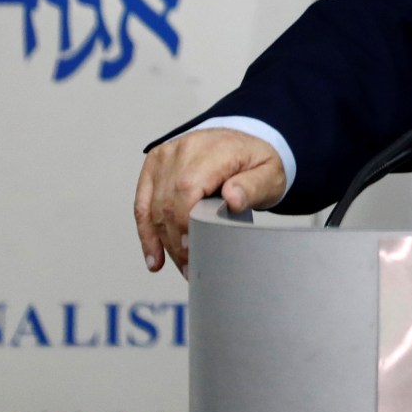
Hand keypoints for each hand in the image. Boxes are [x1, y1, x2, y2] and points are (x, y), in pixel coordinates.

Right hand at [134, 128, 285, 276]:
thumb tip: (232, 199)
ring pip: (153, 206)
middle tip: (193, 267)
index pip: (187, 188)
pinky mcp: (154, 165)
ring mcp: (166, 156)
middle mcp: (185, 148)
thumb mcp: (269, 174)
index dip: (185, 222)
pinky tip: (155, 257)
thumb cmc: (256, 162)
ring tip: (181, 266)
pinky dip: (146, 232)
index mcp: (214, 148)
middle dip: (177, 241)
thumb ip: (253, 186)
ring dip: (163, 242)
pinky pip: (142, 202)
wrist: (244, 143)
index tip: (193, 249)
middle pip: (168, 201)